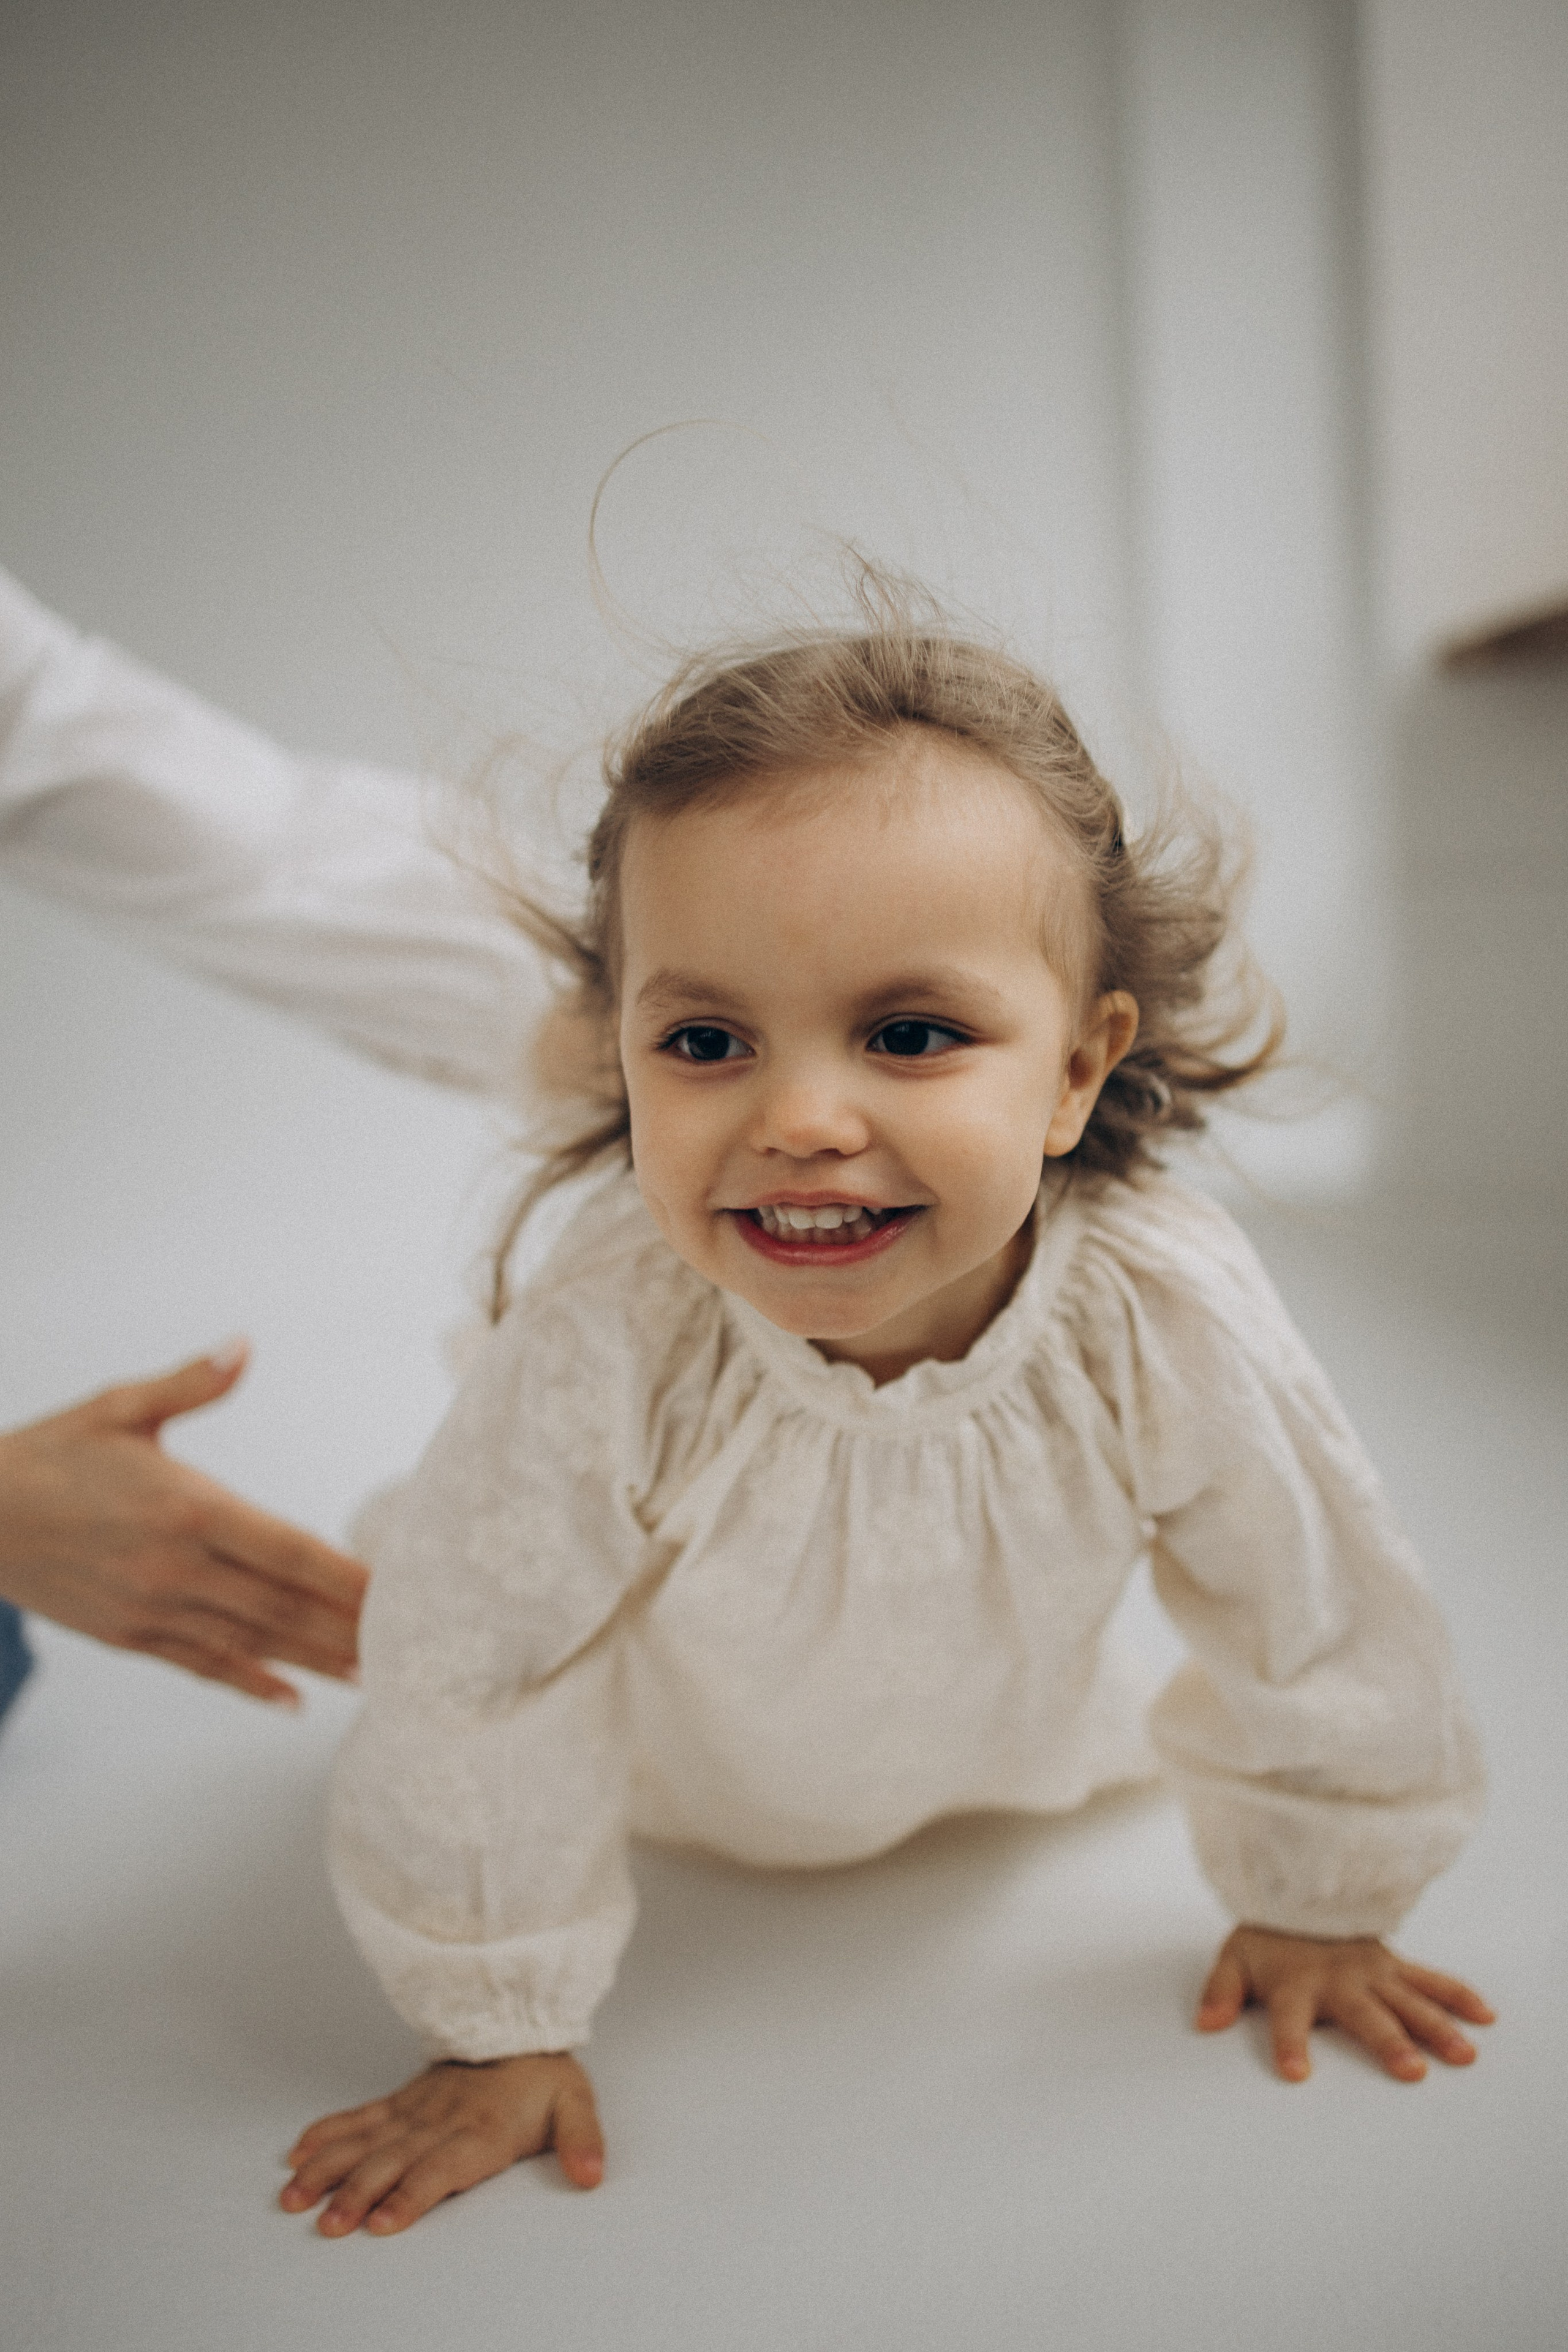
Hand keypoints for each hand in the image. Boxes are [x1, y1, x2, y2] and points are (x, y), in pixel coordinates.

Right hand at [0, 1344, 366, 1703]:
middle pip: (282, 1605)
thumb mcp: (119, 1407)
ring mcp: (153, 1609)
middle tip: (411, 1645)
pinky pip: (203, 1666)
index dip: (346, 1574)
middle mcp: (176, 1567)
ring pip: (252, 1643)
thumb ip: (190, 1383)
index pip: (288, 1548)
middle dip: (348, 1627)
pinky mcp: (129, 1636)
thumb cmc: (51, 1455)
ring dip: (314, 1662)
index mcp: (186, 1507)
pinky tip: (292, 1700)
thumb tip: (243, 1346)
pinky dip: (251, 1683)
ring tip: (373, 1677)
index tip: (396, 1588)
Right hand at [280, 2053, 604, 2232]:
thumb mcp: (575, 2105)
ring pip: (365, 2140)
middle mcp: (441, 2120)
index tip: (382, 2221)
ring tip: (295, 2195)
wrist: (518, 2023)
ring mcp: (415, 2109)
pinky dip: (327, 2133)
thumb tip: (592, 2175)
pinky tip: (298, 2153)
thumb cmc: (543, 2077)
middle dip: (358, 2193)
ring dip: (329, 2168)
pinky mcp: (401, 2100)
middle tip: (327, 2224)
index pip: (442, 2167)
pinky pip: (359, 2116)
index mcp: (482, 2129)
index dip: (412, 2194)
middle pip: (393, 2160)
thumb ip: (582, 2141)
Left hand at [1197, 1924, 1494, 2082]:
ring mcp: (1372, 1973)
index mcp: (1295, 1984)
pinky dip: (1458, 1996)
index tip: (1296, 2073)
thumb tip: (1205, 2024)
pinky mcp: (1394, 1966)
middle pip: (1365, 2015)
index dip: (1290, 2044)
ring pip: (1409, 2002)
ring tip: (1463, 2054)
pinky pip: (1431, 1980)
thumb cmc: (1267, 1938)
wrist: (1296, 1889)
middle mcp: (1339, 1980)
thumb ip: (1220, 1993)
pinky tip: (1484, 2016)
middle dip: (1388, 2043)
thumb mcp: (1234, 1959)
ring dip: (1436, 2028)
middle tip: (1410, 2071)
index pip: (1288, 2019)